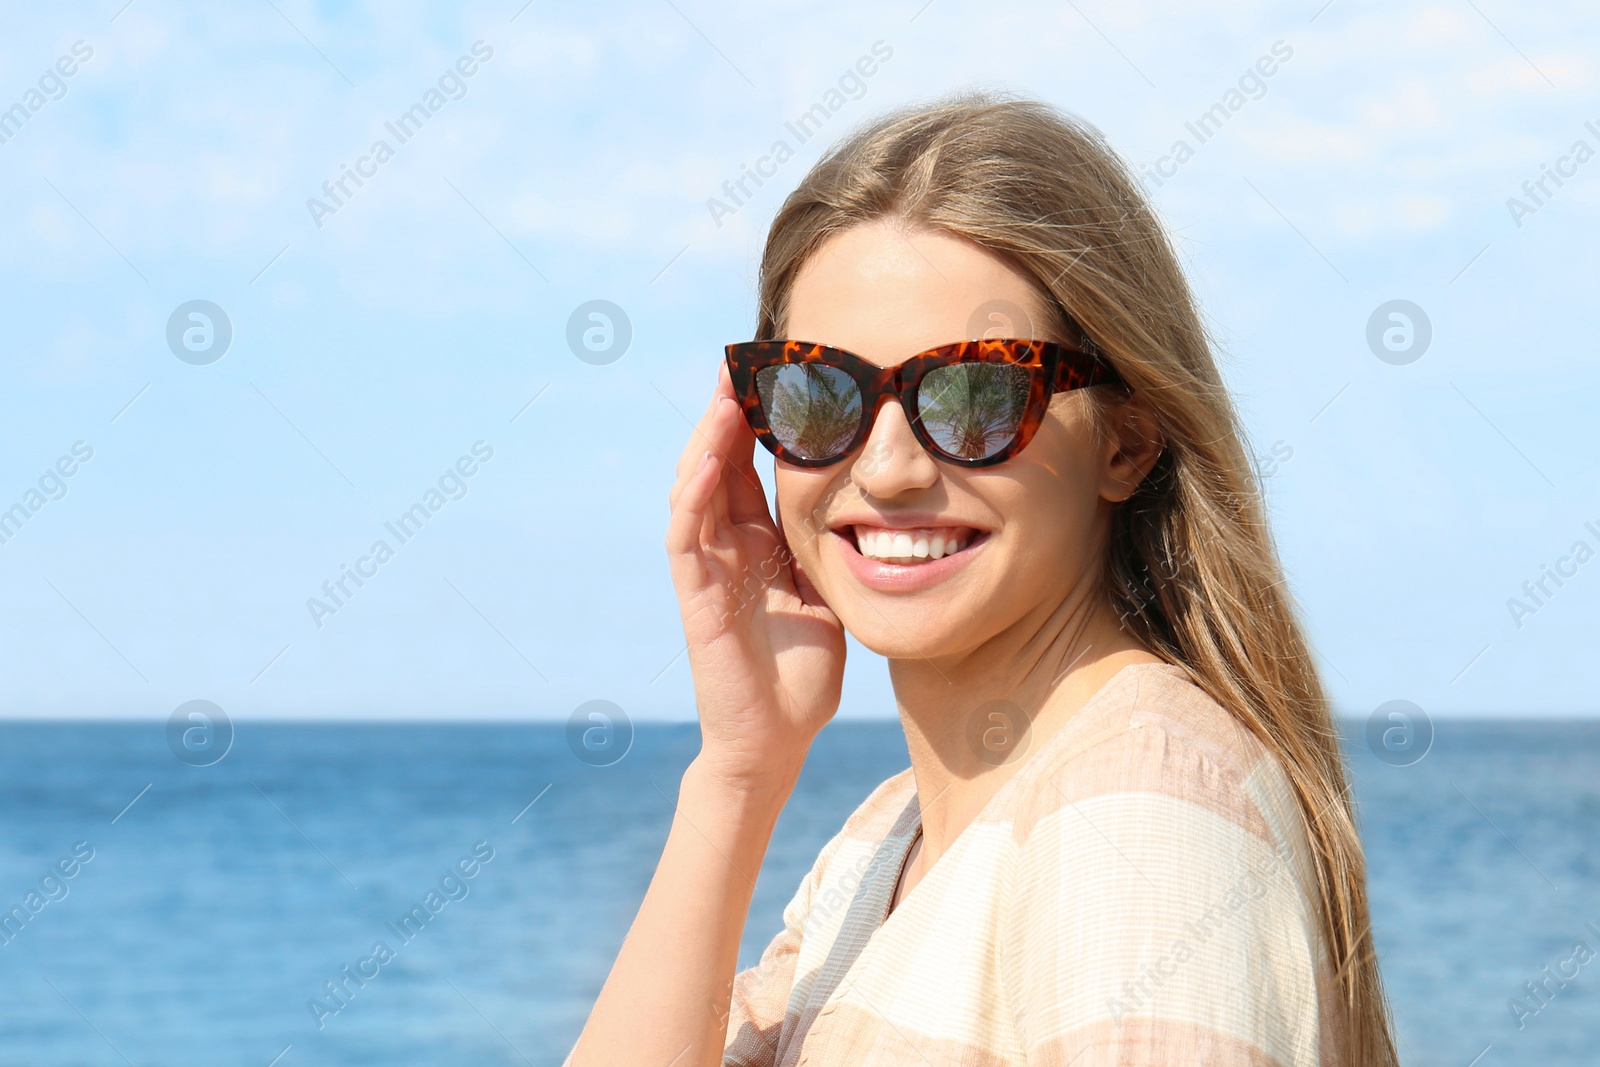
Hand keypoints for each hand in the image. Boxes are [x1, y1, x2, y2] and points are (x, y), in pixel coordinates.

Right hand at [665, 361, 846, 791]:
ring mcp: (706, 570)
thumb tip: (877, 500)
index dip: (756, 418)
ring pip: (694, 488)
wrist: (777, 739)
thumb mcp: (827, 588)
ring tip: (725, 395)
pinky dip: (693, 497)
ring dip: (706, 441)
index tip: (773, 370)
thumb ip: (831, 545)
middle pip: (716, 462)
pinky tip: (706, 463)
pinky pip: (686, 537)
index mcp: (757, 541)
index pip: (749, 465)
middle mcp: (726, 546)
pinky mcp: (695, 599)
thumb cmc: (803, 671)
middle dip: (726, 411)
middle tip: (739, 360)